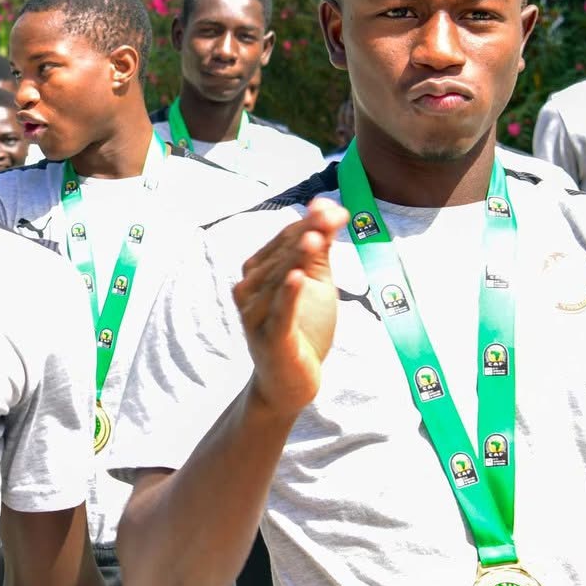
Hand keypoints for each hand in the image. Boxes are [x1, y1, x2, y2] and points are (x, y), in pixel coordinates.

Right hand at [234, 197, 347, 416]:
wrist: (291, 381)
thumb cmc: (301, 327)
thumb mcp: (315, 282)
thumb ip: (319, 247)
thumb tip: (326, 204)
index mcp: (257, 273)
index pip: (284, 240)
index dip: (310, 223)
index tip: (337, 210)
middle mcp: (249, 290)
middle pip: (281, 255)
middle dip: (308, 234)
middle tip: (333, 217)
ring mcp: (255, 315)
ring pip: (278, 280)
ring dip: (297, 257)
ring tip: (316, 237)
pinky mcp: (269, 338)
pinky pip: (279, 312)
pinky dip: (287, 294)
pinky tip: (298, 277)